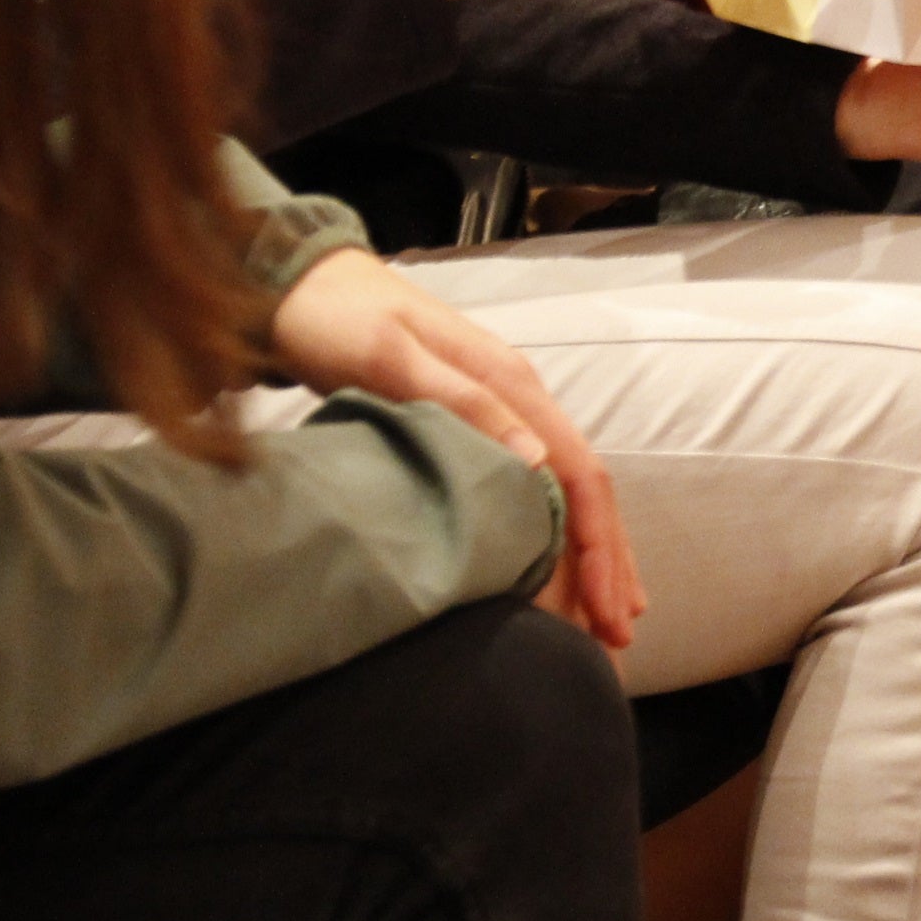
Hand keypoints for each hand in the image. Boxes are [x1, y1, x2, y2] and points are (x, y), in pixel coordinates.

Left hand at [266, 248, 643, 650]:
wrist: (301, 284)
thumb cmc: (340, 321)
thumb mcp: (392, 358)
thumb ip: (464, 404)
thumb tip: (536, 462)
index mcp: (512, 383)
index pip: (580, 473)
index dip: (597, 544)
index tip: (604, 608)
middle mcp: (522, 398)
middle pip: (588, 489)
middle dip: (608, 562)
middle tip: (619, 637)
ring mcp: (504, 411)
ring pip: (569, 492)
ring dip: (592, 554)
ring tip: (608, 620)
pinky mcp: (479, 425)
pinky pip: (538, 488)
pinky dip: (558, 536)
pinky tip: (561, 570)